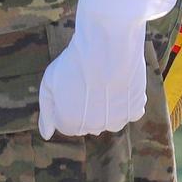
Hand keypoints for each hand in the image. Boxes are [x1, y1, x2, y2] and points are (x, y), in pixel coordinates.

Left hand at [37, 0, 178, 138]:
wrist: (108, 47)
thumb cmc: (74, 63)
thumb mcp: (48, 85)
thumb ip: (47, 112)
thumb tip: (45, 135)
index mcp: (71, 124)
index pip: (66, 125)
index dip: (66, 105)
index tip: (69, 87)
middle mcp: (95, 128)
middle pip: (88, 123)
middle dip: (85, 107)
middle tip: (86, 82)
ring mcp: (118, 120)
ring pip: (109, 119)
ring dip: (105, 106)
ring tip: (102, 81)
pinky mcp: (136, 109)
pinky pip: (127, 111)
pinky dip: (123, 101)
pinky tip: (118, 82)